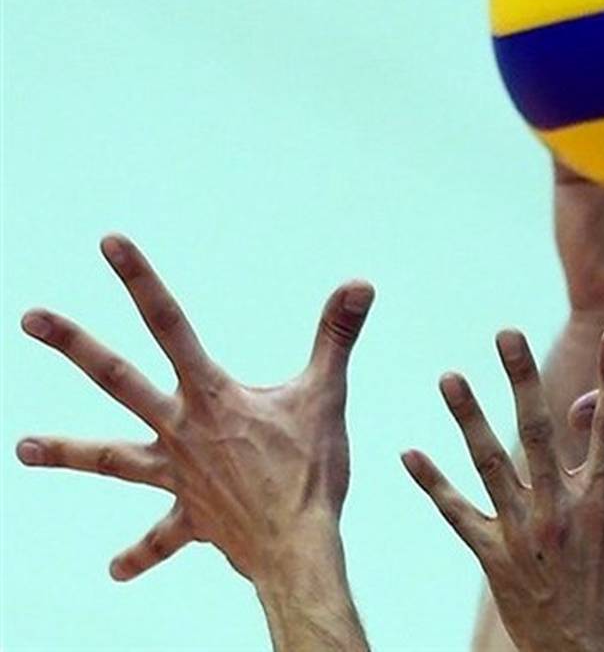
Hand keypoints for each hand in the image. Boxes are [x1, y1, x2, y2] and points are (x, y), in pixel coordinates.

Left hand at [16, 235, 371, 649]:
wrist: (296, 546)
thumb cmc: (312, 471)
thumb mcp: (326, 395)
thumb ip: (337, 335)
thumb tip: (360, 283)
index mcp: (212, 395)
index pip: (170, 324)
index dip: (140, 281)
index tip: (110, 244)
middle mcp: (182, 429)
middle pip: (118, 378)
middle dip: (74, 345)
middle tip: (29, 317)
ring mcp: (178, 474)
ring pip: (113, 459)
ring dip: (69, 451)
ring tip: (22, 448)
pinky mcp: (190, 516)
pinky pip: (161, 538)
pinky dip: (140, 554)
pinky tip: (115, 570)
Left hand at [404, 328, 603, 651]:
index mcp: (603, 506)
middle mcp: (556, 511)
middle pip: (536, 432)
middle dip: (520, 379)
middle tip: (506, 334)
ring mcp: (519, 531)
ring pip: (488, 464)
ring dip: (467, 419)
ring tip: (448, 376)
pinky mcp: (491, 555)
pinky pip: (456, 514)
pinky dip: (432, 484)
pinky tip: (407, 452)